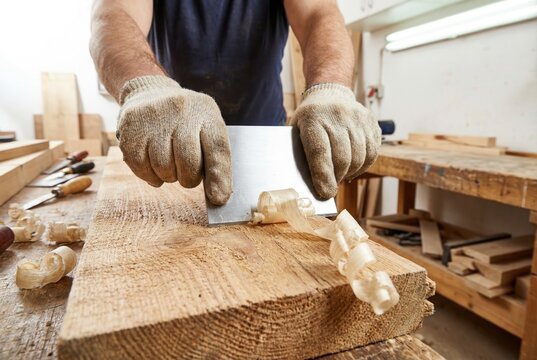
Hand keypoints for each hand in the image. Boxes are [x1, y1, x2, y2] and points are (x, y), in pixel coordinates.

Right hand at [117, 75, 231, 204]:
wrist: (151, 93)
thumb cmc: (187, 123)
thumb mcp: (207, 130)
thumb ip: (215, 161)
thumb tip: (217, 198)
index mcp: (206, 112)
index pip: (217, 148)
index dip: (219, 177)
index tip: (218, 198)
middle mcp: (181, 110)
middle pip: (188, 162)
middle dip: (189, 178)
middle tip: (187, 175)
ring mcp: (153, 117)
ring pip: (163, 167)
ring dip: (168, 176)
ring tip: (169, 163)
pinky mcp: (130, 127)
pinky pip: (140, 167)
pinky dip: (149, 176)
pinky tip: (153, 165)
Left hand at [294, 83, 380, 198]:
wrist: (329, 93)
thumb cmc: (309, 121)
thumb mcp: (296, 131)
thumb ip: (300, 155)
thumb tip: (308, 188)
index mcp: (312, 118)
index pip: (320, 152)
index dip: (323, 176)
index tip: (325, 194)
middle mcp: (336, 115)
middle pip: (342, 159)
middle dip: (336, 178)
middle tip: (330, 185)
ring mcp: (357, 117)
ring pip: (359, 158)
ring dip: (350, 173)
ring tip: (340, 174)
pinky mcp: (371, 122)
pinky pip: (372, 153)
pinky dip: (363, 165)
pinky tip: (353, 165)